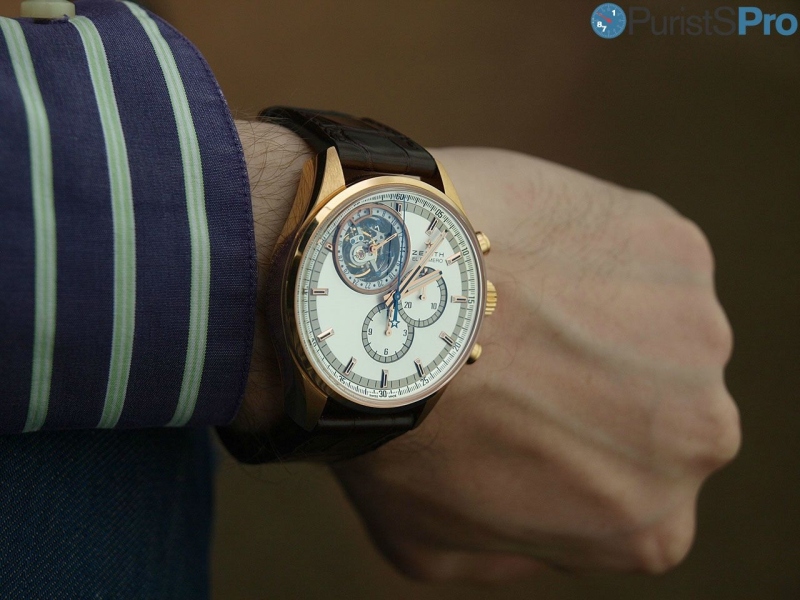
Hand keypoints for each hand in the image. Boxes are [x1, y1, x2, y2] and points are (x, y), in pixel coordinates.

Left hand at [332, 148, 740, 580]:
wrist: (387, 308)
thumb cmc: (397, 437)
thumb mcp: (433, 548)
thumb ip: (507, 554)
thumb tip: (533, 533)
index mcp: (652, 527)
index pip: (630, 501)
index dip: (571, 455)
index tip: (522, 417)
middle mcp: (700, 438)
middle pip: (656, 413)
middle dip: (597, 388)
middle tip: (519, 354)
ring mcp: (697, 336)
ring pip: (653, 329)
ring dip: (598, 317)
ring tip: (516, 301)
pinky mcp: (677, 250)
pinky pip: (640, 257)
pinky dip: (594, 254)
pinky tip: (528, 256)